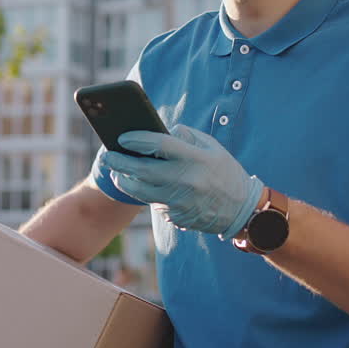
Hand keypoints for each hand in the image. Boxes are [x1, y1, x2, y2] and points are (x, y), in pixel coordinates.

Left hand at [103, 124, 262, 238]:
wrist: (241, 211)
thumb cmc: (225, 173)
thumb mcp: (212, 147)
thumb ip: (186, 136)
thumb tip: (159, 130)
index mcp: (195, 159)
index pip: (159, 145)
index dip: (138, 139)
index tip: (123, 137)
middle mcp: (185, 181)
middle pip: (142, 170)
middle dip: (120, 162)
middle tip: (106, 156)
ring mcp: (179, 202)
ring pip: (140, 191)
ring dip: (125, 180)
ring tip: (118, 172)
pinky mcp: (176, 217)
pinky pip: (154, 203)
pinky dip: (147, 194)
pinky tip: (142, 186)